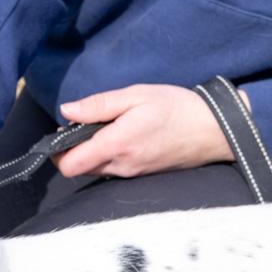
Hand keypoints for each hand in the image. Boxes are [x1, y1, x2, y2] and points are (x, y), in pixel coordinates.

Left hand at [54, 84, 244, 177]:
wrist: (213, 131)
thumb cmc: (177, 109)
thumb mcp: (136, 95)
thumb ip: (99, 105)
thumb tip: (66, 111)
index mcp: (116, 145)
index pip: (69, 165)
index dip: (57, 151)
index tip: (63, 131)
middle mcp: (120, 166)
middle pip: (78, 170)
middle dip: (71, 151)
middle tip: (83, 125)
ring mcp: (129, 175)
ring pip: (93, 171)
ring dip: (89, 153)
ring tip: (105, 128)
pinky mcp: (138, 176)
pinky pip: (110, 171)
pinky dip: (106, 157)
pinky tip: (120, 137)